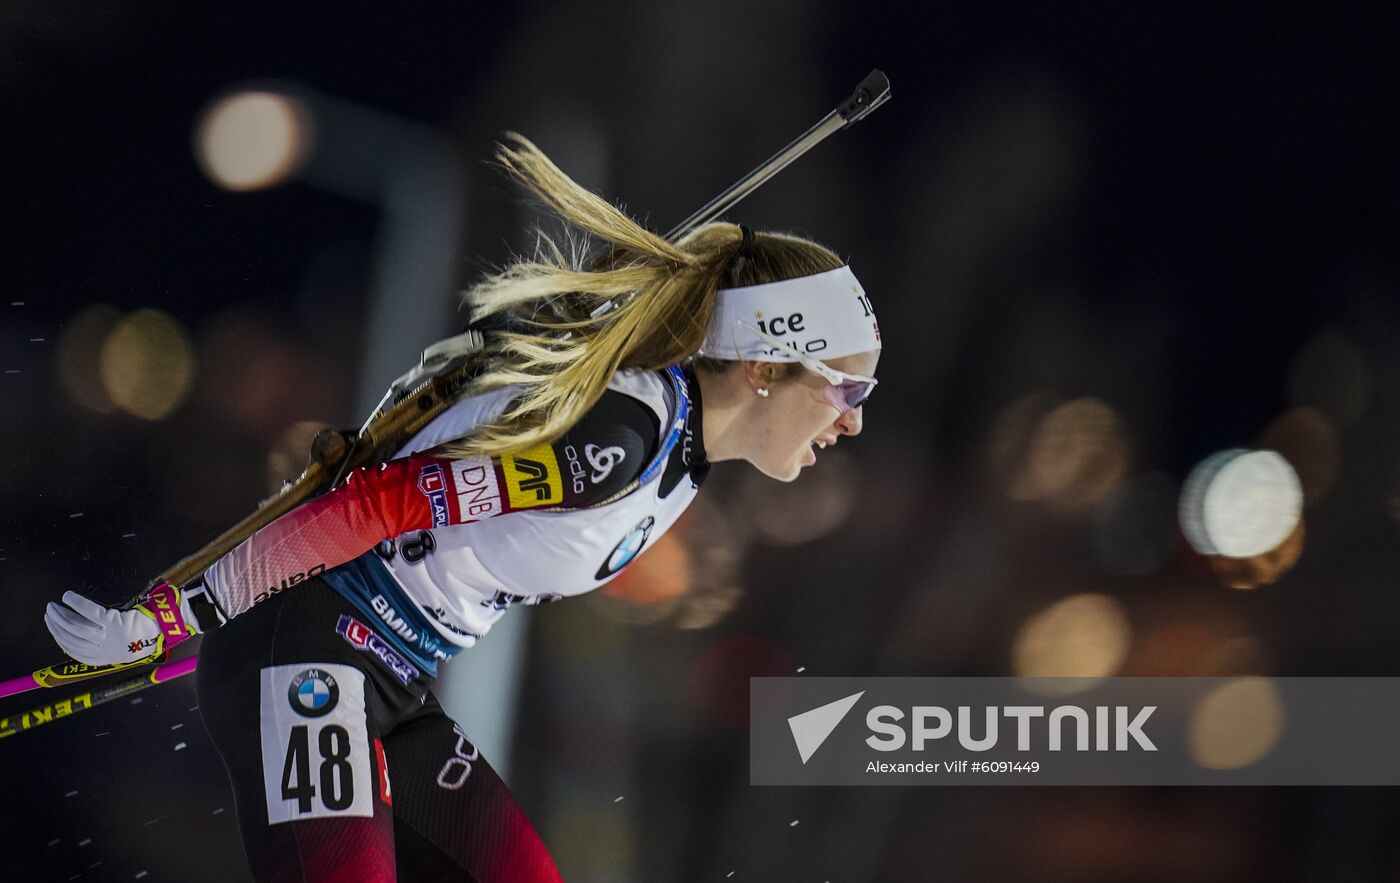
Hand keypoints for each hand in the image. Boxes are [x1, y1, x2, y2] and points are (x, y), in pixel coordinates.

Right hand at [44, 583, 196, 665]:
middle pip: (71, 638)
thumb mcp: (123, 646)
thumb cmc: (147, 634)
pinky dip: (77, 603)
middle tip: (49, 612)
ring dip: (61, 615)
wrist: (167, 627)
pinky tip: (68, 596)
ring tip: (53, 606)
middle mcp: (104, 649)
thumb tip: (83, 632)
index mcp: (105, 658)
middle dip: (56, 625)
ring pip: (76, 626)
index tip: (53, 627)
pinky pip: (89, 612)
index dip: (60, 639)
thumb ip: (104, 643)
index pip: (74, 651)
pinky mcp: (114, 622)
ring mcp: (108, 636)